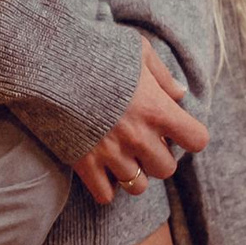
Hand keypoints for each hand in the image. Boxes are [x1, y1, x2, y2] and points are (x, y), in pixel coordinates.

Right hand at [71, 39, 203, 203]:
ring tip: (121, 155)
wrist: (48, 62)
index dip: (189, 135)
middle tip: (142, 139)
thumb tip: (180, 93)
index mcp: (156, 109)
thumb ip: (161, 74)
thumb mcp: (136, 50)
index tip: (175, 128)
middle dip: (158, 155)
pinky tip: (100, 168)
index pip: (196, 140)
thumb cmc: (94, 49)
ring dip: (133, 173)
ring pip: (138, 186)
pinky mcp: (85, 164)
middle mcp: (139, 137)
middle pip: (167, 168)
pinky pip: (106, 195)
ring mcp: (112, 154)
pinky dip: (105, 187)